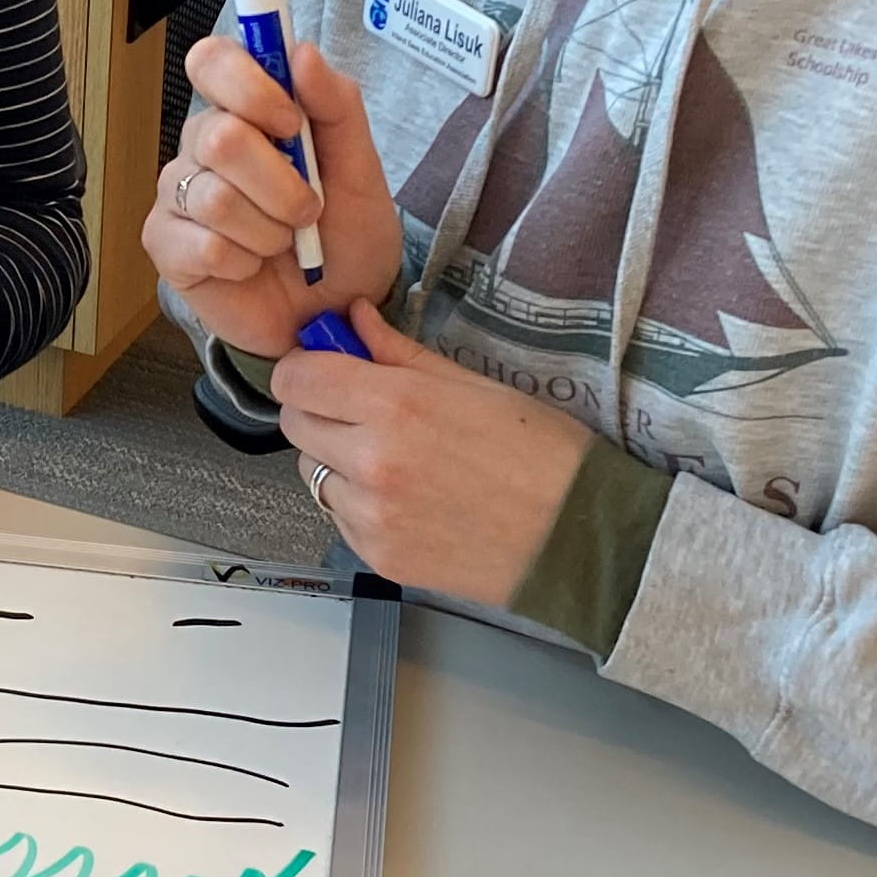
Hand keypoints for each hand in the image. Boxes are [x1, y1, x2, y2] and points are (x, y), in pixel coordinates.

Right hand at [144, 34, 404, 358]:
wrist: (339, 311)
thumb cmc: (345, 236)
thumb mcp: (361, 169)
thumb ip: (337, 106)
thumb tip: (303, 52)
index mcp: (244, 111)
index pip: (212, 61)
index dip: (249, 87)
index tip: (291, 124)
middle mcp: (201, 146)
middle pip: (218, 136)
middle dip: (281, 183)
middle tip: (307, 210)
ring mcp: (177, 195)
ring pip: (215, 198)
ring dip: (269, 230)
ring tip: (284, 244)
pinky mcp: (166, 247)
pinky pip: (203, 246)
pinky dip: (245, 262)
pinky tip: (253, 267)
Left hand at [273, 298, 592, 605]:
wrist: (581, 537)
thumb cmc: (543, 457)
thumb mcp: (473, 384)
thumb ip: (399, 353)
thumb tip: (356, 320)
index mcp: (396, 406)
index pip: (296, 378)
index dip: (306, 368)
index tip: (324, 366)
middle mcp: (373, 462)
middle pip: (295, 424)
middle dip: (320, 410)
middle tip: (361, 409)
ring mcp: (372, 515)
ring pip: (312, 474)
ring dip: (337, 461)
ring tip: (397, 459)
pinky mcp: (379, 556)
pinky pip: (339, 517)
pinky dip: (360, 504)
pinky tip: (409, 497)